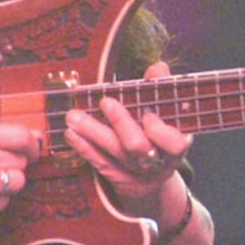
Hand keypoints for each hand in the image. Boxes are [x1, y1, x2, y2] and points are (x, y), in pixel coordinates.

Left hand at [61, 95, 192, 219]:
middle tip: (106, 102)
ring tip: (74, 115)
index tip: (148, 115)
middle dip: (122, 124)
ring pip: (113, 153)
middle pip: (138, 147)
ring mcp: (135, 172)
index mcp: (174, 146)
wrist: (152, 178)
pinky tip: (70, 133)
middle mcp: (156, 162)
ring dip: (92, 132)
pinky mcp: (116, 178)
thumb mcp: (166, 115)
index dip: (160, 132)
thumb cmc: (159, 134)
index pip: (175, 145)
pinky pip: (97, 162)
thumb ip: (161, 90)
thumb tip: (158, 67)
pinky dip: (83, 147)